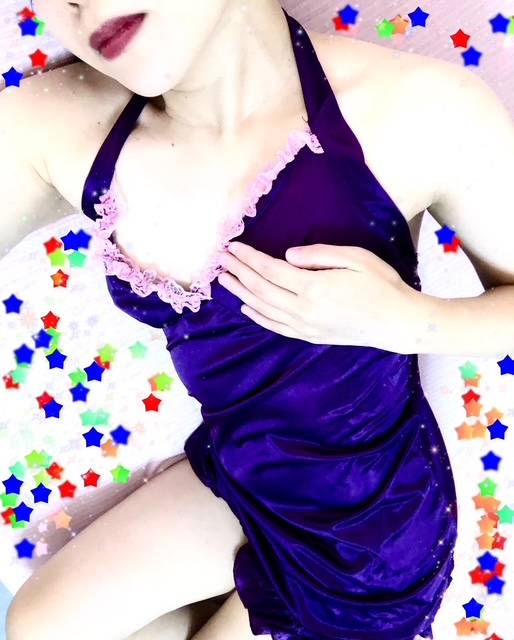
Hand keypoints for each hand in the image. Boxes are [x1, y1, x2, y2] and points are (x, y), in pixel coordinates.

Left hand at [217, 241, 419, 352]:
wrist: (398, 323)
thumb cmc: (381, 284)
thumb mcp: (355, 258)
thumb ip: (318, 254)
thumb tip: (287, 255)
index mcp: (313, 287)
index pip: (270, 270)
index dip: (248, 258)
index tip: (233, 247)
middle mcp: (303, 310)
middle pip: (260, 290)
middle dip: (238, 273)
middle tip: (221, 260)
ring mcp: (305, 327)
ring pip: (263, 309)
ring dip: (241, 294)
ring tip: (224, 281)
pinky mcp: (310, 337)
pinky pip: (275, 327)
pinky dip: (257, 317)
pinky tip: (246, 308)